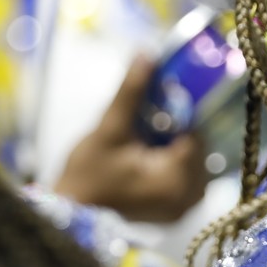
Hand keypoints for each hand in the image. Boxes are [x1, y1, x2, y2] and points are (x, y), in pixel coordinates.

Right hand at [54, 57, 211, 223]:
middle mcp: (190, 198)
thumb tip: (147, 53)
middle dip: (175, 129)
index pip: (195, 131)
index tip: (159, 98)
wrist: (70, 213)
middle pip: (197, 146)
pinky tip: (148, 156)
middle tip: (146, 122)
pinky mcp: (175, 212)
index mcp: (178, 179)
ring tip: (144, 139)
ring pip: (193, 160)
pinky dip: (172, 162)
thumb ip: (132, 92)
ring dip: (174, 145)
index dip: (179, 111)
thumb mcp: (110, 129)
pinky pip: (186, 176)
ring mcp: (183, 208)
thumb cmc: (88, 175)